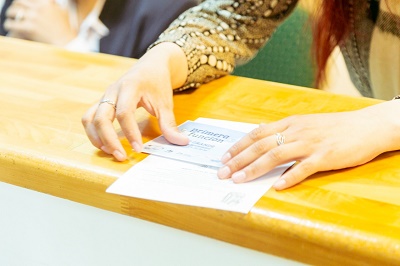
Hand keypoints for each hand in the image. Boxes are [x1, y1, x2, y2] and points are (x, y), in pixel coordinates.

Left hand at [4, 0, 75, 44]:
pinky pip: (12, 24)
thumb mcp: (63, 12)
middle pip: (19, 2)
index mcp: (47, 2)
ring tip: (11, 19)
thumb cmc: (67, 30)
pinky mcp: (29, 28)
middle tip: (14, 12)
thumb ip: (55, 5)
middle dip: (16, 6)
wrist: (67, 43)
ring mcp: (33, 17)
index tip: (23, 5)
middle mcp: (39, 8)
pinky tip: (11, 27)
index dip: (24, 2)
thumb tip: (52, 1)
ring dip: (11, 15)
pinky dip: (10, 25)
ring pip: (13, 12)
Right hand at [82, 42, 189, 160]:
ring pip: (90, 118)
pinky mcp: (101, 102)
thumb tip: (181, 142)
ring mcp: (105, 96)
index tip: (138, 148)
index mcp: (130, 87)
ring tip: (110, 152)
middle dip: (109, 139)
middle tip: (121, 156)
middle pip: (101, 117)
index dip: (130, 132)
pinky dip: (93, 132)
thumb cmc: (157, 82)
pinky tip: (104, 144)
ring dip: (96, 137)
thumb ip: (170, 124)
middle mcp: (113, 91)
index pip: (125, 113)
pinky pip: (89, 118)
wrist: (151, 65)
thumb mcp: (166, 103)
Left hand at [217, 101, 399, 189]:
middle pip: (260, 146)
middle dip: (238, 160)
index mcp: (290, 123)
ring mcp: (309, 144)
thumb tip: (262, 135)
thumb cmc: (335, 126)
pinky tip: (277, 186)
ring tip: (239, 180)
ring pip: (275, 156)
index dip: (239, 146)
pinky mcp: (324, 157)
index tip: (225, 158)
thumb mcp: (305, 123)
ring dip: (254, 169)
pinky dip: (289, 177)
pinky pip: (303, 168)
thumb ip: (284, 130)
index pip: (257, 134)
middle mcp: (296, 131)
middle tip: (223, 172)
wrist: (366, 126)